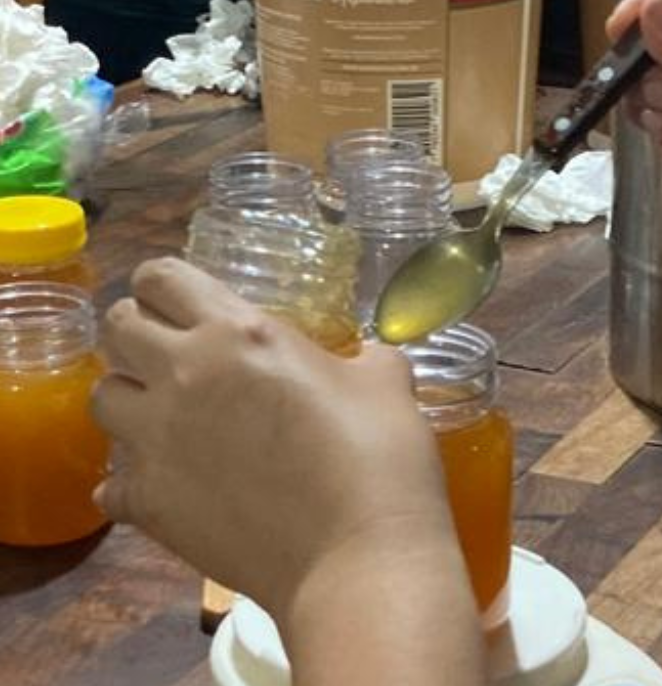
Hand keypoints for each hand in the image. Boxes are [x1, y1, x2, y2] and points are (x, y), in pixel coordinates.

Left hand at [91, 258, 464, 622]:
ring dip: (131, 401)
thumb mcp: (387, 382)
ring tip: (169, 420)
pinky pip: (110, 482)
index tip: (185, 304)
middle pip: (115, 327)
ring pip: (101, 398)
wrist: (358, 557)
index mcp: (240, 332)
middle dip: (138, 333)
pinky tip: (173, 487)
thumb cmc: (382, 460)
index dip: (168, 286)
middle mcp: (183, 374)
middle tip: (175, 356)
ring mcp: (155, 441)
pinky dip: (133, 481)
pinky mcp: (146, 502)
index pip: (161, 277)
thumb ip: (361, 358)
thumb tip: (360, 360)